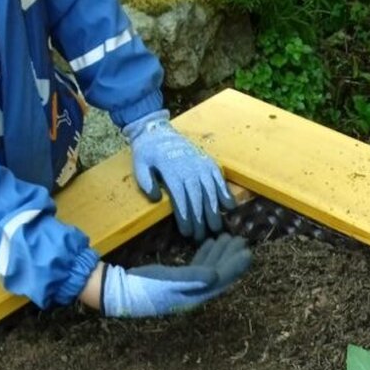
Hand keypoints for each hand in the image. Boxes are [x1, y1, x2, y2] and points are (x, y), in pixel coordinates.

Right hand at [99, 234, 251, 318]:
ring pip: (210, 268)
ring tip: (229, 237)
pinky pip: (197, 266)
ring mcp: (187, 286)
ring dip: (220, 253)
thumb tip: (215, 275)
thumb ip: (193, 278)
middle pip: (220, 273)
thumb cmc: (145, 287)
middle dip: (231, 257)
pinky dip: (206, 254)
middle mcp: (196, 292)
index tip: (248, 251)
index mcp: (196, 295)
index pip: (221, 279)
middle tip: (242, 239)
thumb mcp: (169, 281)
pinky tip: (210, 243)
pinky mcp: (177, 279)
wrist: (122, 291)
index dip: (235, 266)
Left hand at [124, 111, 235, 241]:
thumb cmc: (148, 152)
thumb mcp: (140, 164)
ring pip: (210, 191)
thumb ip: (145, 181)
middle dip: (200, 220)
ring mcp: (201, 165)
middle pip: (197, 198)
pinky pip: (220, 179)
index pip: (180, 198)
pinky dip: (225, 193)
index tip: (187, 233)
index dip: (185, 216)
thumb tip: (156, 198)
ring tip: (217, 228)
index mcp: (171, 170)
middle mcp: (189, 168)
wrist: (158, 131)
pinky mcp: (209, 163)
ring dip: (214, 211)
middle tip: (202, 238)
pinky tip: (230, 207)